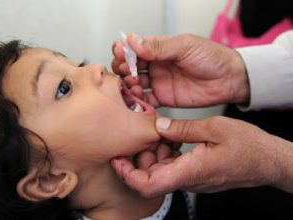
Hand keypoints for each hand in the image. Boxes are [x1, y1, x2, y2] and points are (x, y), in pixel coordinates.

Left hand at [111, 116, 292, 197]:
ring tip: (156, 133)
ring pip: (158, 171)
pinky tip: (169, 137)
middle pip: (148, 177)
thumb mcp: (216, 128)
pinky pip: (170, 166)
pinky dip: (164, 153)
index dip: (127, 174)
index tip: (117, 158)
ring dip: (151, 153)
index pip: (148, 184)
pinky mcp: (193, 172)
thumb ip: (183, 128)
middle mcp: (187, 179)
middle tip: (139, 135)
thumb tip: (159, 125)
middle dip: (137, 158)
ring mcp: (190, 178)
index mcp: (190, 171)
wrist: (267, 161)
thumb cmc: (249, 147)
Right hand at [112, 34, 249, 107]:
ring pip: (133, 83)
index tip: (121, 54)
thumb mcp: (184, 46)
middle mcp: (155, 64)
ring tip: (134, 86)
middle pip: (127, 66)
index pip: (132, 47)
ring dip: (128, 85)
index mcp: (158, 48)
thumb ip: (158, 47)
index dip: (122, 50)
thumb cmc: (211, 57)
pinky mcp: (163, 98)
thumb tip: (132, 41)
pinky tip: (139, 100)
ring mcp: (157, 81)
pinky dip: (138, 101)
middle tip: (127, 73)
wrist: (229, 79)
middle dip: (122, 69)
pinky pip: (145, 100)